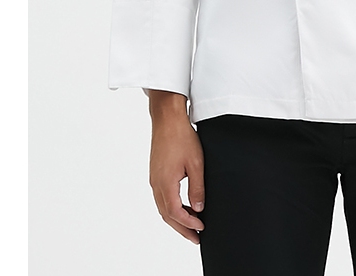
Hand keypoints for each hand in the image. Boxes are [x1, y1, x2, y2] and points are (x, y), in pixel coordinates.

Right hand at [148, 94, 205, 243]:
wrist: (167, 118)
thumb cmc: (181, 136)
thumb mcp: (196, 163)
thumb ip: (197, 188)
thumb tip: (198, 209)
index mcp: (165, 183)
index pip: (176, 213)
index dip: (189, 223)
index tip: (201, 228)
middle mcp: (156, 184)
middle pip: (167, 215)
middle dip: (181, 228)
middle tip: (195, 237)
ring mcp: (154, 179)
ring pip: (163, 207)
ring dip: (176, 219)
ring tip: (191, 225)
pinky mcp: (155, 173)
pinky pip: (162, 198)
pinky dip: (172, 207)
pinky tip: (182, 207)